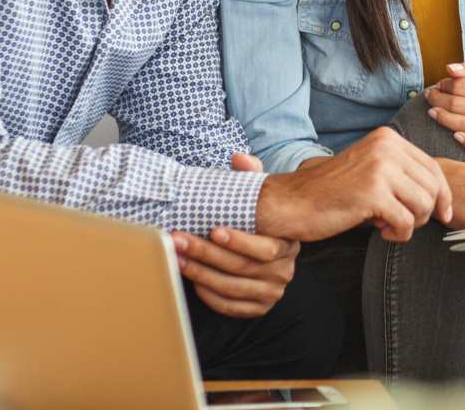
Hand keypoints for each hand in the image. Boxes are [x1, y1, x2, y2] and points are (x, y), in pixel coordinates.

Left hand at [171, 152, 295, 317]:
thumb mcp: (261, 199)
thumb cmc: (260, 223)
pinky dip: (208, 294)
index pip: (265, 248)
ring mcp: (271, 293)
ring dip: (200, 273)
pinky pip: (229, 306)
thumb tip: (239, 157)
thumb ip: (252, 177)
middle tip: (180, 239)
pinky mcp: (258, 308)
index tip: (213, 230)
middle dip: (205, 253)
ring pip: (230, 288)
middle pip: (241, 268)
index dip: (238, 241)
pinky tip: (192, 279)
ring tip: (177, 257)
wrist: (271, 254)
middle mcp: (283, 272)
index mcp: (287, 245)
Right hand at [255, 126, 452, 243]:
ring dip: (411, 223)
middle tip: (404, 222)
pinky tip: (380, 230)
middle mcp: (386, 147)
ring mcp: (380, 168)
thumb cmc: (333, 192)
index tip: (443, 214)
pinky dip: (399, 233)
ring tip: (388, 224)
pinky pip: (406, 222)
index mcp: (388, 138)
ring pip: (424, 204)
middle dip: (427, 212)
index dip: (443, 194)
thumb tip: (441, 196)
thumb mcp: (372, 170)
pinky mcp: (373, 193)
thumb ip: (402, 174)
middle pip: (433, 186)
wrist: (292, 202)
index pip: (433, 167)